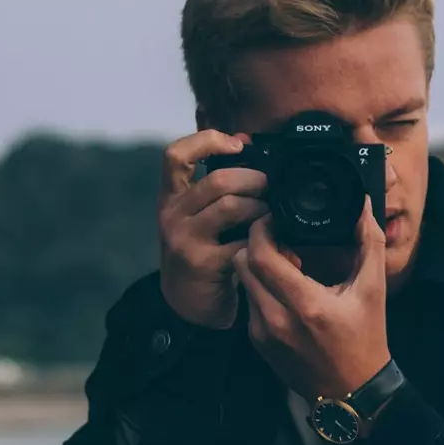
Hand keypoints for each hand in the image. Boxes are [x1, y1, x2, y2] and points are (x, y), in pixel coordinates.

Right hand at [158, 130, 267, 328]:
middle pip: (218, 180)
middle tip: (271, 188)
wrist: (186, 304)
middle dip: (255, 180)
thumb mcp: (199, 215)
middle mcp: (172, 214)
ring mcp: (184, 238)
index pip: (176, 155)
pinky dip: (261, 240)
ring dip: (261, 208)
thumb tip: (246, 142)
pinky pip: (241, 241)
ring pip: (231, 206)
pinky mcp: (201, 262)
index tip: (238, 144)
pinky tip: (269, 244)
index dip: (207, 141)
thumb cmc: (202, 251)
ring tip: (271, 216)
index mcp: (172, 196)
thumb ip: (216, 186)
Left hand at [233, 197, 391, 400]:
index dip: (262, 229)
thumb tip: (362, 206)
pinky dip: (259, 288)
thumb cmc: (365, 338)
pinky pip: (248, 303)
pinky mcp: (257, 343)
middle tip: (279, 237)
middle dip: (256, 244)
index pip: (262, 255)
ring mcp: (263, 334)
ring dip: (257, 266)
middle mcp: (276, 319)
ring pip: (243, 282)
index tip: (275, 218)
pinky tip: (283, 290)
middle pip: (243, 264)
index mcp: (306, 304)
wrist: (352, 392)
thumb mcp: (373, 290)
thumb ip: (369, 243)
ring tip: (285, 263)